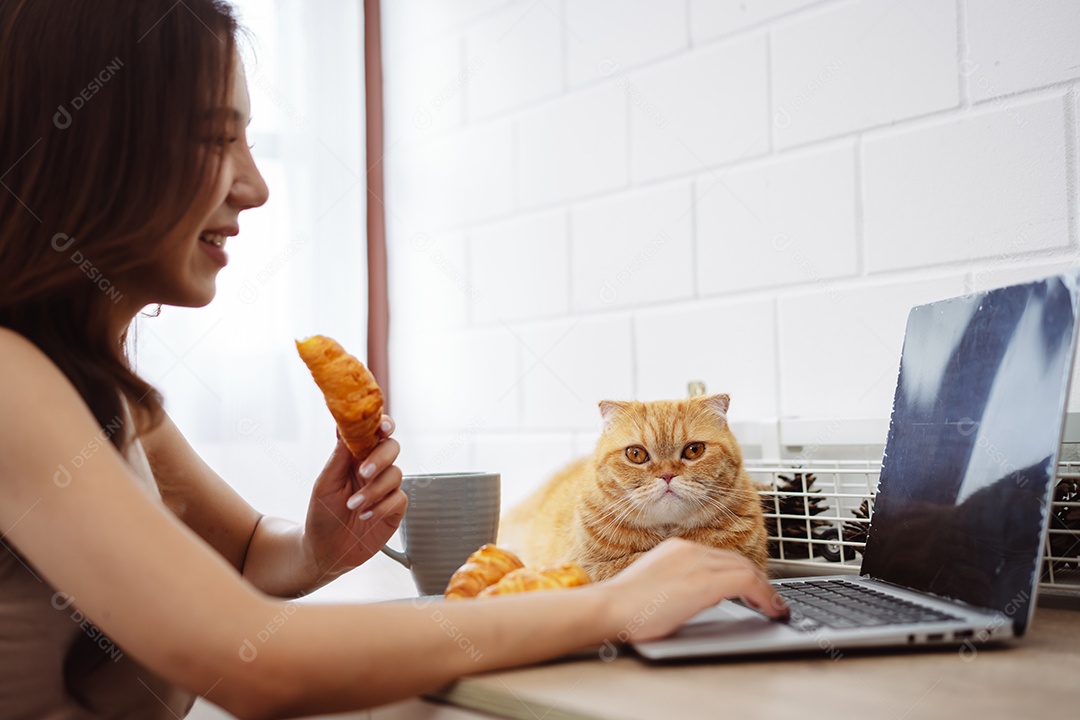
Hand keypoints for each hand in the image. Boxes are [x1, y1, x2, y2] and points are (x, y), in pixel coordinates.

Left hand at [302, 416, 405, 580]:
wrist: (325, 550)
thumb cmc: (322, 514)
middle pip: (391, 448)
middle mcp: (374, 470)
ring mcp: (385, 489)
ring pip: (395, 474)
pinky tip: (366, 515)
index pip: (375, 433)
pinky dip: (382, 507)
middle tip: (363, 473)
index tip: (383, 427)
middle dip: (380, 459)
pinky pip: (399, 499)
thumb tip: (345, 427)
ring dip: (374, 490)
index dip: (383, 424)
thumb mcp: (325, 482)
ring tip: (353, 505)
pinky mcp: (394, 510)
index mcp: (356, 457)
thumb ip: (339, 456)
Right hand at [599, 538, 787, 641]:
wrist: (609, 608)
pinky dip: (765, 595)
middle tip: (771, 600)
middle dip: (758, 581)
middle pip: (736, 561)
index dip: (740, 573)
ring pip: (746, 569)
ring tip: (774, 607)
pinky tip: (771, 610)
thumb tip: (695, 597)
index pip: (719, 557)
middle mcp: (689, 549)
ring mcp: (697, 563)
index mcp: (676, 549)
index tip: (752, 590)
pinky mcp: (704, 582)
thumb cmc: (623, 607)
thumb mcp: (654, 587)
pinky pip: (748, 581)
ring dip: (765, 589)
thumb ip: (676, 584)